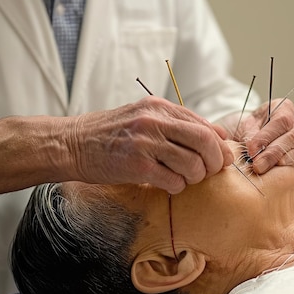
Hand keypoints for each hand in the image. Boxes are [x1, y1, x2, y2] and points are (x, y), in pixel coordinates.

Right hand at [65, 96, 233, 192]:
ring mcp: (145, 143)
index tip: (221, 157)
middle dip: (215, 160)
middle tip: (211, 171)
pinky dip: (178, 186)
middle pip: (204, 141)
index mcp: (159, 107)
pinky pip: (174, 181)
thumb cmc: (111, 133)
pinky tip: (168, 184)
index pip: (203, 124)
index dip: (218, 144)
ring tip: (185, 178)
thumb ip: (178, 123)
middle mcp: (154, 121)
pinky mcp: (137, 166)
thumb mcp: (144, 117)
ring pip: (192, 164)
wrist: (72, 144)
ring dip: (195, 176)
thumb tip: (219, 136)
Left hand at [237, 99, 293, 173]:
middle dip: (272, 153)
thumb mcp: (247, 125)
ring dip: (277, 163)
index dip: (266, 136)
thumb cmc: (251, 127)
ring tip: (261, 169)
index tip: (251, 149)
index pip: (281, 121)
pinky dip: (282, 170)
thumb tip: (253, 148)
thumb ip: (250, 134)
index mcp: (285, 108)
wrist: (254, 135)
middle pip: (290, 138)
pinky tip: (270, 174)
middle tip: (256, 165)